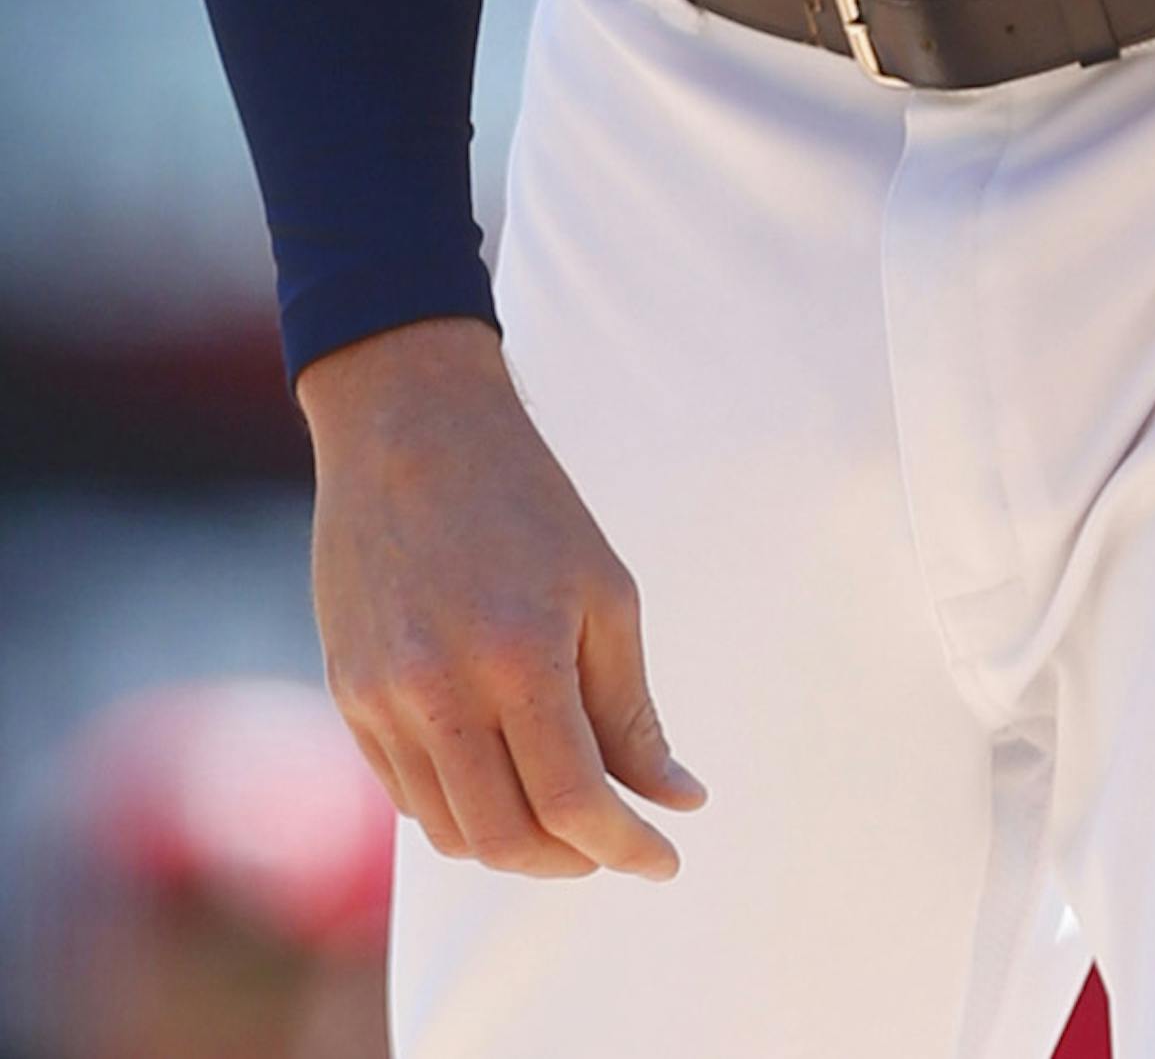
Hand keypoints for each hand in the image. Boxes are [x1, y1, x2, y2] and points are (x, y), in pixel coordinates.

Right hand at [297, 316, 705, 881]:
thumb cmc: (524, 499)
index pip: (575, 802)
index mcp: (518, 656)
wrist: (408, 424)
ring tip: (560, 815)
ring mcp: (381, 698)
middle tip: (613, 842)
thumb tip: (676, 802)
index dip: (627, 847)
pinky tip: (498, 776)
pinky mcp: (348, 693)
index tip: (664, 860)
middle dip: (572, 860)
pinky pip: (406, 793)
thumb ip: (630, 712)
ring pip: (449, 831)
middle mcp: (439, 690)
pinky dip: (460, 808)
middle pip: (506, 840)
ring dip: (514, 845)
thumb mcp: (603, 590)